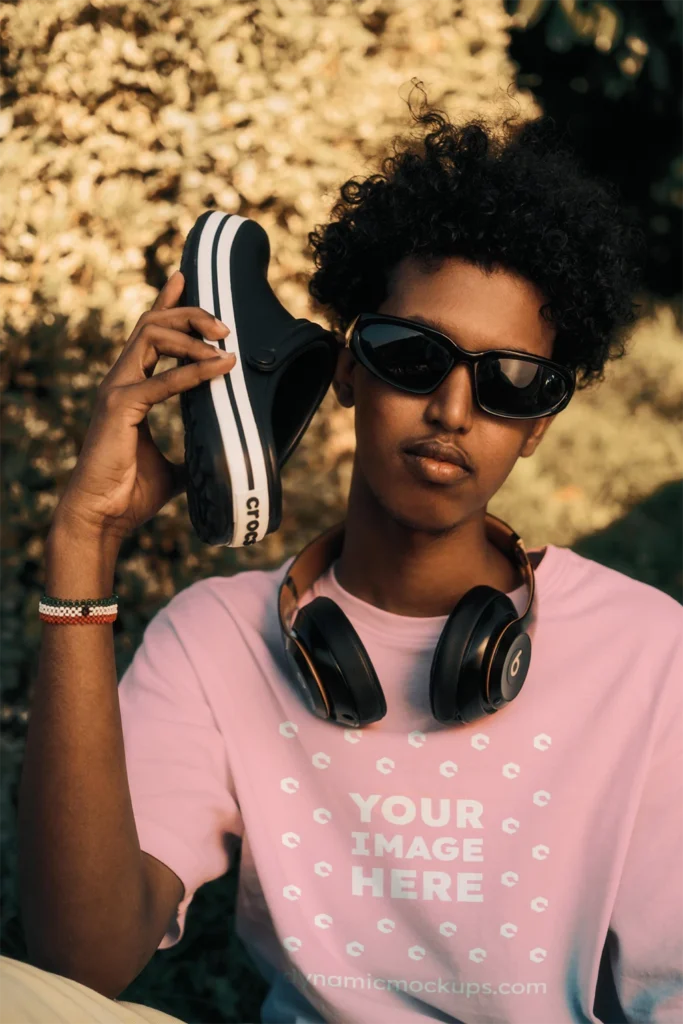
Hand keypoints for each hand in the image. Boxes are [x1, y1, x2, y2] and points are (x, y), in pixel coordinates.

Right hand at [52, 270, 235, 542]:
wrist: (102, 517)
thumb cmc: (130, 493)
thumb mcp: (173, 469)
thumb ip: (192, 452)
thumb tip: (222, 458)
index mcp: (129, 387)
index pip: (147, 333)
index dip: (167, 303)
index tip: (186, 278)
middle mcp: (119, 380)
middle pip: (153, 324)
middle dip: (190, 314)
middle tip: (226, 327)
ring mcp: (116, 389)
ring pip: (152, 336)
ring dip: (192, 334)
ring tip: (225, 345)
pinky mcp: (120, 407)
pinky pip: (162, 380)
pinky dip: (194, 372)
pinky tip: (221, 368)